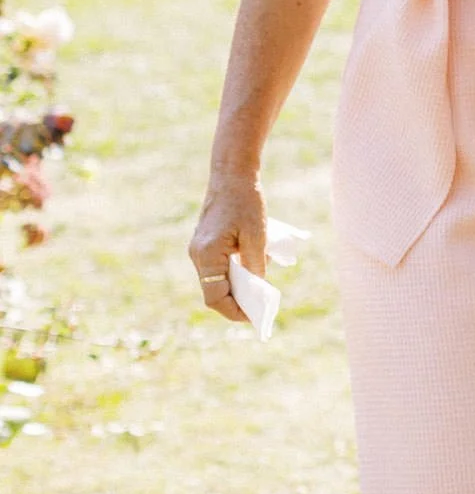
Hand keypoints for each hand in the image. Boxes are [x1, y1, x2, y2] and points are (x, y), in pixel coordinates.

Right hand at [189, 174, 266, 324]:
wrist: (232, 175)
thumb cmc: (246, 203)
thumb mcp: (257, 235)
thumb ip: (255, 264)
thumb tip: (257, 289)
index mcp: (207, 256)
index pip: (214, 297)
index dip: (233, 311)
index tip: (252, 318)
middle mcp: (197, 256)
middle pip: (213, 291)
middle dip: (235, 303)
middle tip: (258, 311)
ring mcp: (199, 250)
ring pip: (215, 280)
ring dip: (235, 289)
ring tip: (258, 296)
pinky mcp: (205, 244)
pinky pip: (217, 267)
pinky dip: (232, 275)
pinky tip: (252, 274)